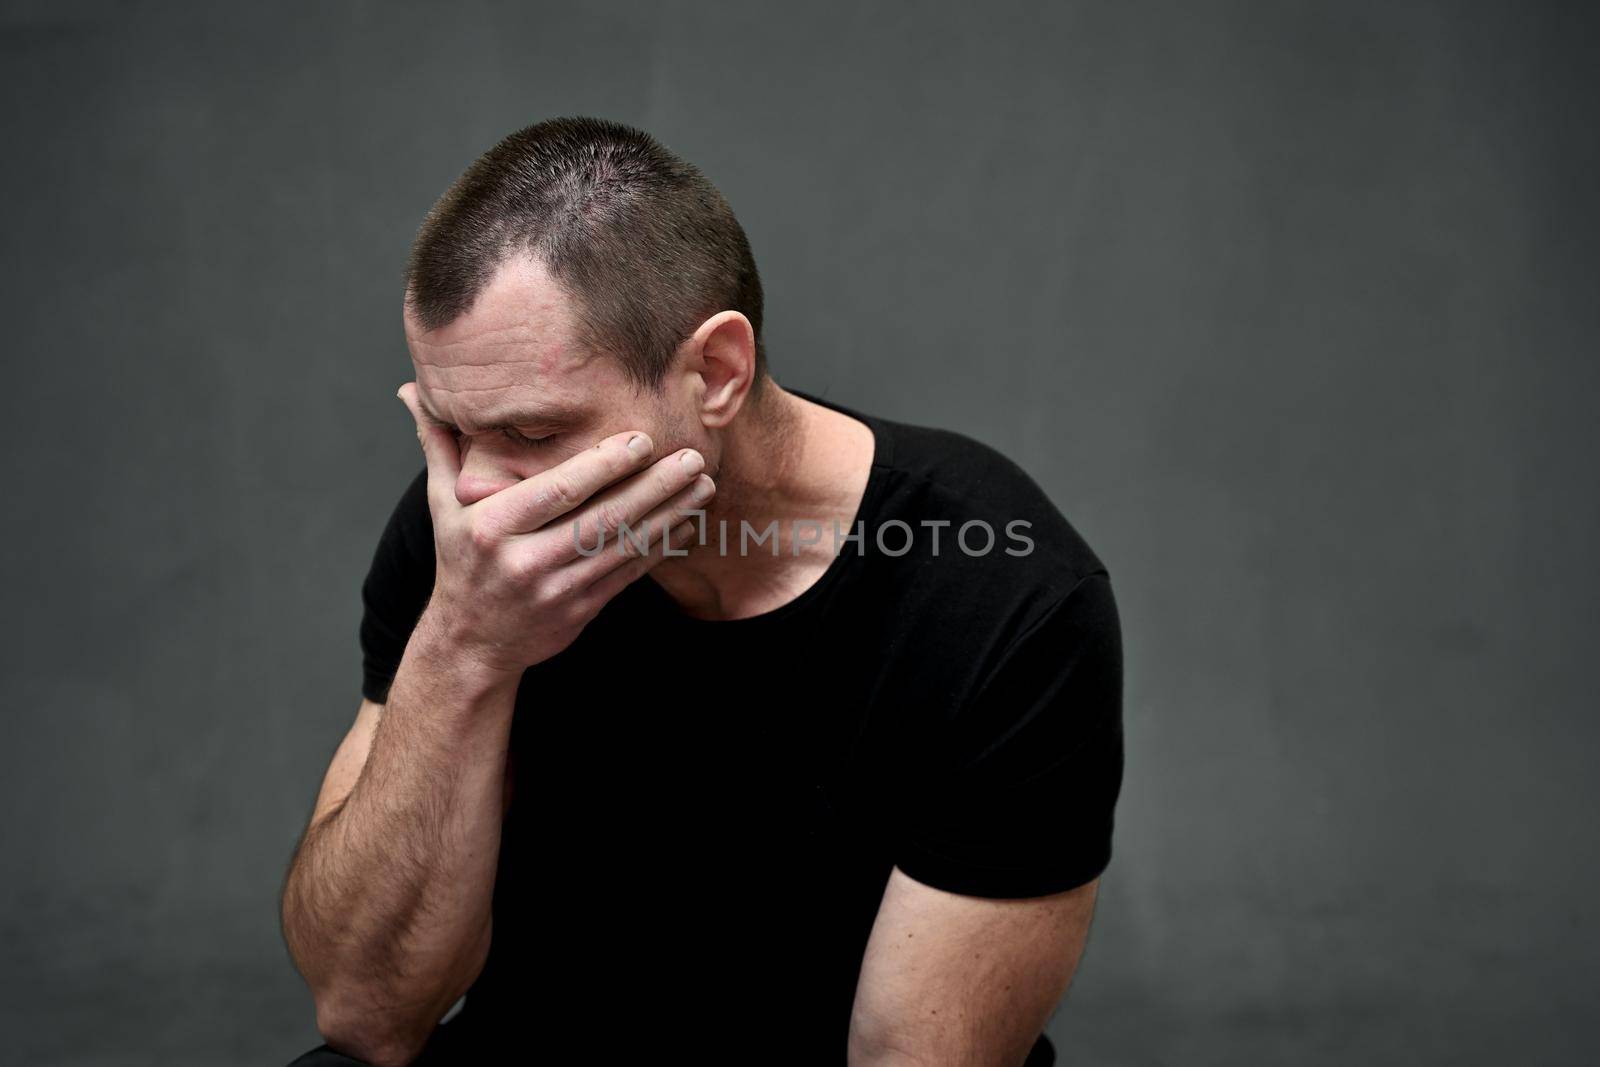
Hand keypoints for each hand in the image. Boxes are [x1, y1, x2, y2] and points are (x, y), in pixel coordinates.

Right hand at [397, 382, 713, 674]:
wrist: (471, 643)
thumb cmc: (461, 558)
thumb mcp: (444, 504)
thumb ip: (439, 444)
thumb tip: (411, 388)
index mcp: (492, 527)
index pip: (557, 491)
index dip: (603, 466)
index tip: (642, 440)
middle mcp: (524, 562)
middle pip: (600, 519)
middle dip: (653, 488)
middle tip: (693, 457)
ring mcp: (555, 591)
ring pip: (622, 548)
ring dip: (668, 515)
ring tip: (703, 484)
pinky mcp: (581, 612)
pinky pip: (628, 576)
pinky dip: (659, 549)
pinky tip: (687, 523)